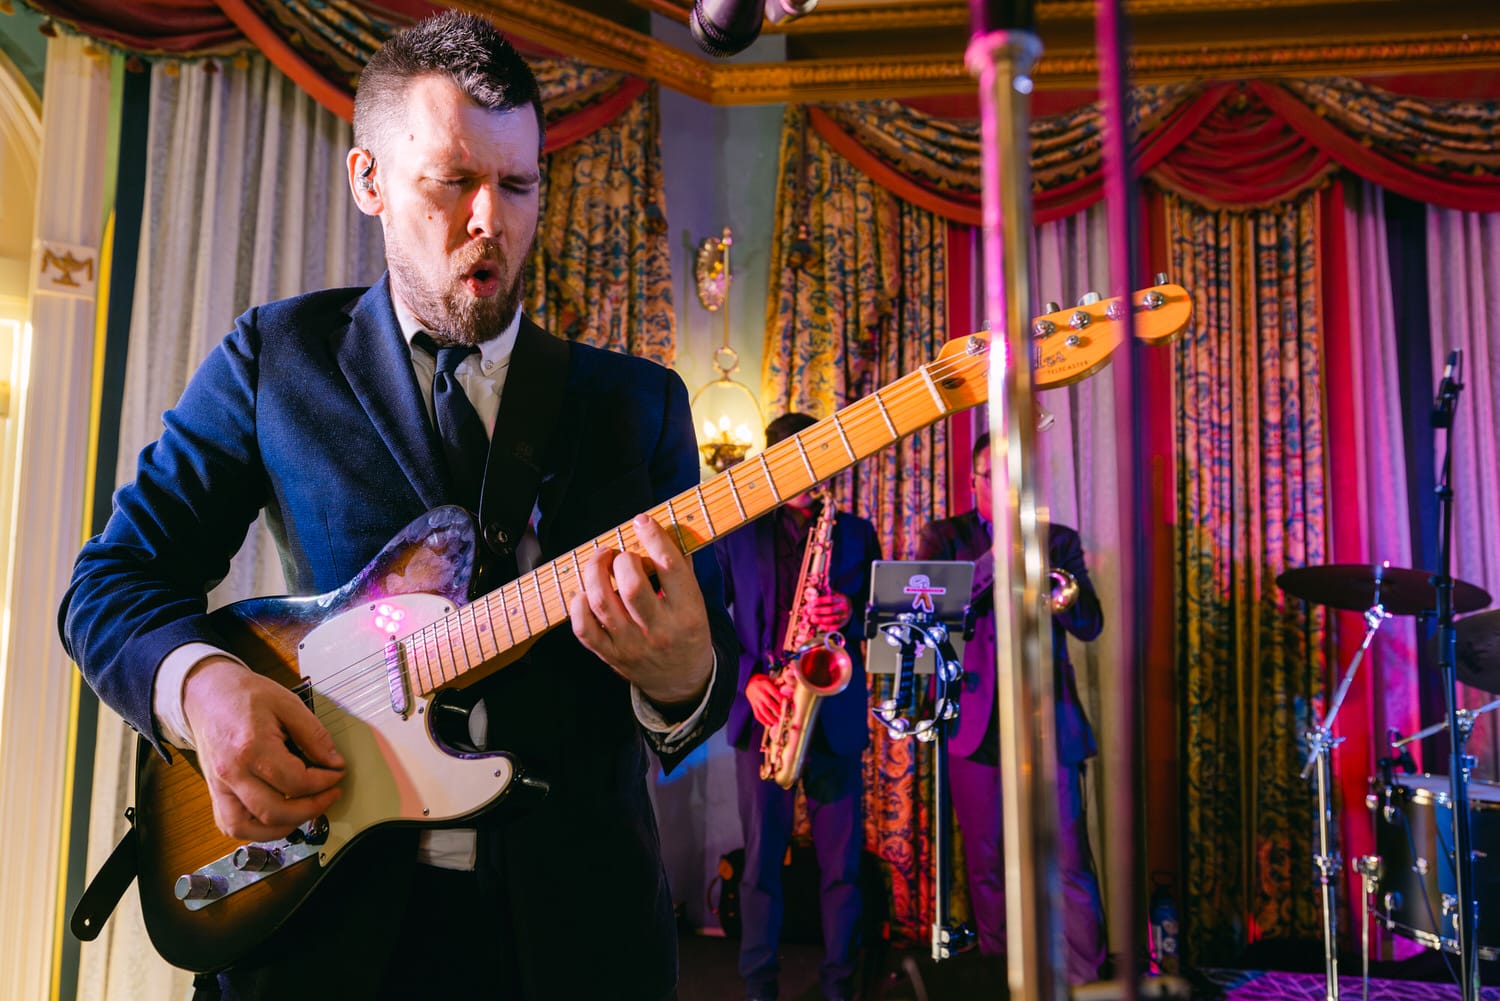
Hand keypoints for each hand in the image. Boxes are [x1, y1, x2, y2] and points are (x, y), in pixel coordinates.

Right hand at [182, 657, 344, 839]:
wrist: (207, 693)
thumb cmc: (245, 695)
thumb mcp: (287, 704)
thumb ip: (314, 735)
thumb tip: (333, 762)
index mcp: (251, 747)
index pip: (296, 781)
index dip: (324, 782)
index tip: (337, 774)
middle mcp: (232, 773)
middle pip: (274, 812)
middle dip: (311, 809)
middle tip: (330, 795)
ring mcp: (219, 786)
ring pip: (247, 829)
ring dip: (282, 827)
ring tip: (305, 811)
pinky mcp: (214, 792)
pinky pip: (230, 825)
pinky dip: (254, 830)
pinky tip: (276, 818)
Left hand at [570, 514, 713, 711]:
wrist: (682, 681)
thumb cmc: (687, 631)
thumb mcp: (696, 601)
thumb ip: (681, 566)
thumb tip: (662, 528)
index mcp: (688, 613)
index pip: (670, 567)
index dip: (653, 537)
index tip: (642, 521)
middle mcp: (659, 630)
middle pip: (632, 586)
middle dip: (622, 559)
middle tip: (621, 554)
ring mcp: (632, 645)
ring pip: (602, 603)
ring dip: (595, 573)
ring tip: (600, 559)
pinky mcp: (611, 655)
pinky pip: (584, 629)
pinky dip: (578, 605)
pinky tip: (584, 591)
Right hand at [746, 673, 788, 728]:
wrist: (748, 683)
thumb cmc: (761, 681)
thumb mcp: (769, 679)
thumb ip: (777, 683)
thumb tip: (786, 686)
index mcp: (765, 685)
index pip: (775, 693)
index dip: (781, 699)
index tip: (787, 703)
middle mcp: (761, 693)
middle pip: (769, 703)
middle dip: (777, 710)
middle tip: (783, 715)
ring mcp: (756, 701)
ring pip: (763, 711)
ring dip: (770, 718)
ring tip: (776, 722)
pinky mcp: (754, 706)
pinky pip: (757, 714)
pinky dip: (763, 720)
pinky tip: (768, 724)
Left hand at [805, 592, 850, 631]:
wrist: (851, 607)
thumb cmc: (838, 600)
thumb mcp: (835, 594)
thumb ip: (826, 592)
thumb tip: (814, 592)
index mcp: (841, 599)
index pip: (830, 599)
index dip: (820, 601)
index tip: (811, 603)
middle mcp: (843, 608)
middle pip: (829, 610)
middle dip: (817, 611)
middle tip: (809, 611)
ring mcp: (843, 617)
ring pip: (831, 620)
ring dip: (819, 620)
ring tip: (812, 618)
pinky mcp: (842, 624)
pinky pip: (833, 627)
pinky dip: (825, 627)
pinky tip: (819, 625)